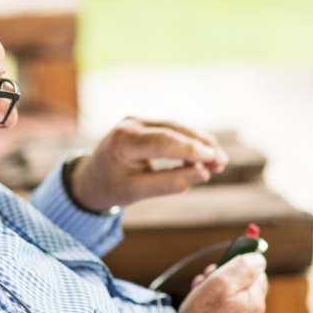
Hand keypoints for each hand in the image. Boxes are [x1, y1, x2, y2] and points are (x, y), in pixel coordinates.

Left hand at [68, 118, 228, 211]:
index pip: (163, 141)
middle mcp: (131, 124)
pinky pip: (173, 129)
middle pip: (174, 129)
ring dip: (199, 142)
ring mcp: (138, 120)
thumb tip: (202, 175)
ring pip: (177, 127)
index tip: (214, 159)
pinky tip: (205, 155)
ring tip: (219, 162)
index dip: (191, 150)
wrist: (90, 178)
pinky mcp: (145, 124)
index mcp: (124, 140)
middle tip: (221, 163)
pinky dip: (190, 142)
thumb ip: (168, 184)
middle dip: (200, 145)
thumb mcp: (136, 192)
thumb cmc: (111, 187)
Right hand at [177, 254, 268, 312]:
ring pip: (232, 302)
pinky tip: (200, 311)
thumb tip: (258, 258)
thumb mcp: (222, 282)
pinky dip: (214, 310)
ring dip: (216, 294)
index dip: (239, 265)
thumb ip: (242, 267)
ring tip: (197, 293)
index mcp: (256, 300)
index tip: (221, 264)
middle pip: (243, 287)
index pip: (257, 273)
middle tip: (204, 277)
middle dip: (223, 279)